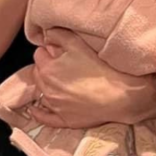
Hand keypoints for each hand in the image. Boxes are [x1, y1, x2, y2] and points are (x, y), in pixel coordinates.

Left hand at [26, 30, 155, 128]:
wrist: (120, 96)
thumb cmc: (100, 69)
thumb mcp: (78, 44)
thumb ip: (59, 35)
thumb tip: (46, 34)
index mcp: (48, 69)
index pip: (39, 54)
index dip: (49, 50)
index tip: (59, 51)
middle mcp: (47, 89)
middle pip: (38, 73)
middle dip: (46, 67)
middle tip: (62, 65)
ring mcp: (54, 107)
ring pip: (41, 93)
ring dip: (46, 86)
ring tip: (60, 82)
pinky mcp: (64, 120)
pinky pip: (44, 118)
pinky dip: (39, 113)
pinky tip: (35, 109)